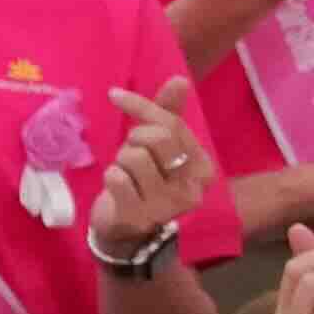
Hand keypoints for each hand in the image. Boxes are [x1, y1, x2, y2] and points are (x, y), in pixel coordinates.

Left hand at [90, 81, 212, 253]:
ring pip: (134, 157)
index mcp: (202, 168)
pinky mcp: (138, 217)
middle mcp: (191, 188)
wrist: (128, 235)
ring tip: (126, 176)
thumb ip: (169, 114)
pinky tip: (118, 190)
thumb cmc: (144, 184)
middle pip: (157, 137)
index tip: (115, 96)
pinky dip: (111, 178)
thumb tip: (180, 79)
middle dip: (135, 138)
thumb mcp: (159, 148)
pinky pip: (117, 178)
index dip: (141, 106)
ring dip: (121, 161)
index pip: (172, 123)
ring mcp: (166, 206)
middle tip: (131, 153)